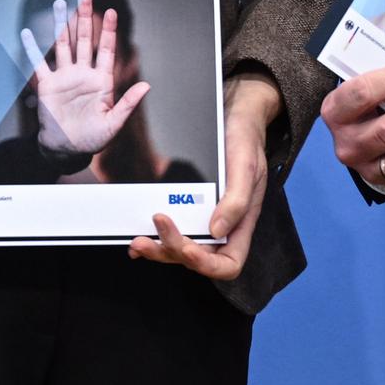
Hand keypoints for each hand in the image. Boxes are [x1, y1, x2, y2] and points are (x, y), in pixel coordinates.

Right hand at [21, 0, 149, 158]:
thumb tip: (147, 85)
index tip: (112, 12)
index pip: (106, 50)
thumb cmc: (94, 138)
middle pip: (83, 40)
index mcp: (101, 80)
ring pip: (62, 45)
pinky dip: (32, 49)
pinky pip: (38, 63)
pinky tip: (27, 33)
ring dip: (61, 25)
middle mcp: (83, 73)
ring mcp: (65, 77)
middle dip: (84, 18)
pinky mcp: (48, 85)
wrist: (68, 150)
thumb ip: (128, 104)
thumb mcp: (114, 123)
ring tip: (59, 3)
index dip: (108, 31)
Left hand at [129, 75, 278, 279]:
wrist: (234, 118)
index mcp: (241, 225)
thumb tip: (217, 231)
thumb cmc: (246, 143)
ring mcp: (202, 219)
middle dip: (171, 251)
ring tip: (137, 241)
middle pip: (196, 259)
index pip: (228, 265)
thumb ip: (237, 201)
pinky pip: (170, 231)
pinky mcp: (187, 207)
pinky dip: (153, 237)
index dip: (207, 265)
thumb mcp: (247, 168)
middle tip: (148, 238)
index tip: (188, 248)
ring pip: (178, 249)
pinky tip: (136, 235)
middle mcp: (221, 228)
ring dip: (157, 249)